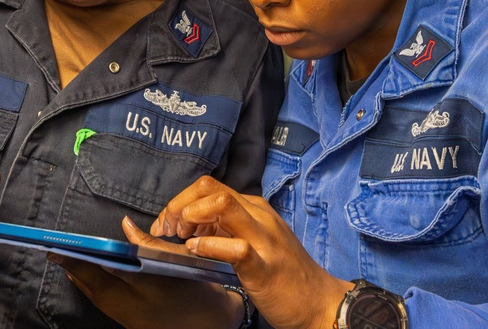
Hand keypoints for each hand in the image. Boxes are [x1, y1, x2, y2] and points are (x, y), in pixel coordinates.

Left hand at [51, 216, 244, 328]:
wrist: (218, 328)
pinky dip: (95, 290)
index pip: (95, 272)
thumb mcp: (177, 262)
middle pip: (92, 286)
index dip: (74, 258)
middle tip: (56, 252)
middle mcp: (128, 308)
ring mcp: (130, 319)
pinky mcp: (135, 323)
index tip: (54, 247)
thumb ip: (147, 244)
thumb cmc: (199, 293)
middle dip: (74, 268)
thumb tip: (125, 225)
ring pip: (97, 297)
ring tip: (70, 262)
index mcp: (135, 291)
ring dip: (82, 279)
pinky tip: (93, 279)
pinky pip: (106, 305)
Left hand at [152, 176, 353, 328]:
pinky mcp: (264, 266)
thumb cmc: (283, 273)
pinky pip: (236, 247)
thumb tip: (190, 223)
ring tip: (182, 238)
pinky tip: (195, 251)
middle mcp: (258, 215)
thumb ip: (225, 228)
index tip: (168, 225)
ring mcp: (264, 238)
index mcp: (253, 207)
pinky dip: (209, 246)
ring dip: (191, 216)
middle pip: (209, 188)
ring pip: (222, 204)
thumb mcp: (253, 240)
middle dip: (179, 205)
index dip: (180, 200)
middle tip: (169, 231)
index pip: (209, 186)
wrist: (319, 302)